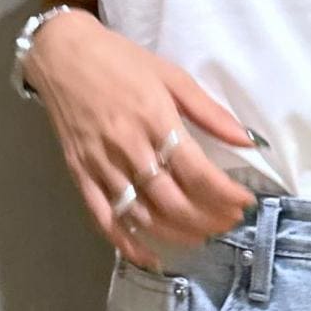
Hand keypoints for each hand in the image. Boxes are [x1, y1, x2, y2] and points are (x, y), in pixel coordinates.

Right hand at [24, 12, 260, 265]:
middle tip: (229, 222)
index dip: (225, 195)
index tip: (245, 202)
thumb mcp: (171, 75)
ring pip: (143, 215)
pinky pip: (104, 218)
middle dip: (208, 219)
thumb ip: (209, 112)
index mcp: (155, 120)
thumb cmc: (121, 61)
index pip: (197, 173)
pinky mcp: (80, 175)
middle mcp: (128, 148)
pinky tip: (150, 257)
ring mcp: (101, 165)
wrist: (62, 53)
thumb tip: (248, 140)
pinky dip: (127, 243)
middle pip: (173, 202)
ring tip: (203, 235)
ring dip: (177, 234)